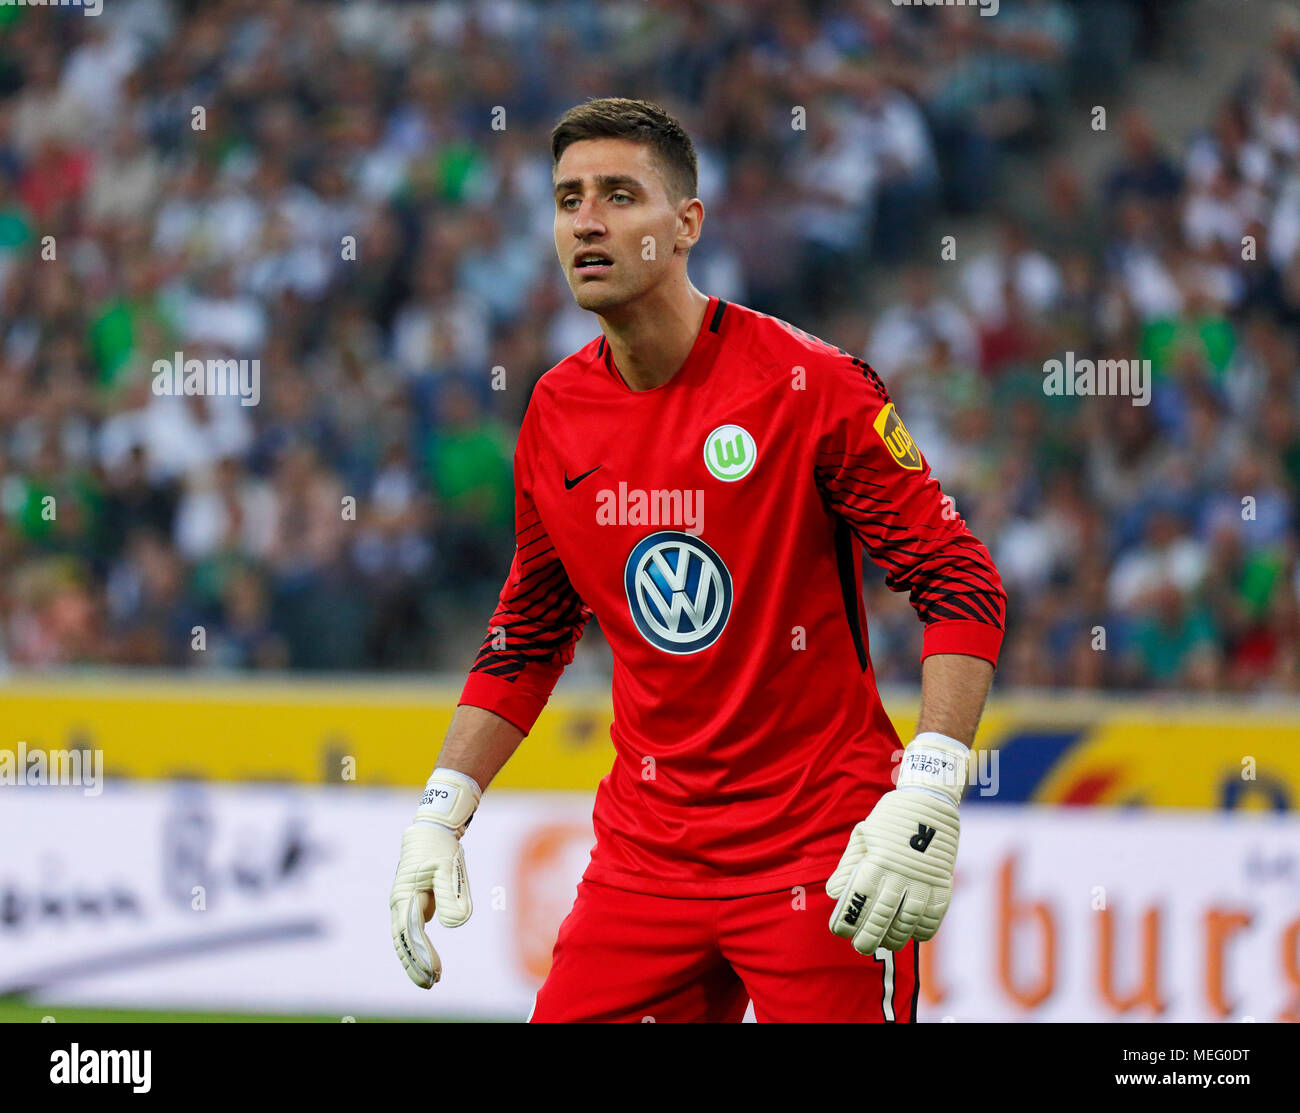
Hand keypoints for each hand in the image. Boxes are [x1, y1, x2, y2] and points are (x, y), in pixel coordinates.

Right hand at [389, 769, 480, 988]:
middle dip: (415, 965)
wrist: (431, 834)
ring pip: (406, 940)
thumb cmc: (439, 849)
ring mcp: (406, 906)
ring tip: (432, 981)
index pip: (410, 932)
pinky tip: (431, 966)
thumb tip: (451, 925)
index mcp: (404, 895)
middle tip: (432, 984)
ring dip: (416, 961)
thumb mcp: (447, 868)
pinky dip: (420, 950)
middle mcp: (400, 904)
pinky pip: (414, 933)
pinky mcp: (414, 907)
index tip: (434, 970)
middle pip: (403, 941)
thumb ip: (450, 895)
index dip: (420, 953)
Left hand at [826, 734, 968, 953]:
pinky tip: (912, 933)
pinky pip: (933, 918)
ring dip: (894, 937)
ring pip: (906, 923)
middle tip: (860, 946)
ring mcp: (923, 881)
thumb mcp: (863, 836)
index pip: (856, 901)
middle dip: (867, 938)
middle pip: (880, 918)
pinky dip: (922, 931)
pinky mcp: (943, 884)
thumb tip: (833, 893)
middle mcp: (899, 874)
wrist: (930, 800)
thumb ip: (848, 866)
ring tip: (885, 942)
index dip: (846, 921)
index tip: (840, 931)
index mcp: (875, 861)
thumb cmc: (890, 819)